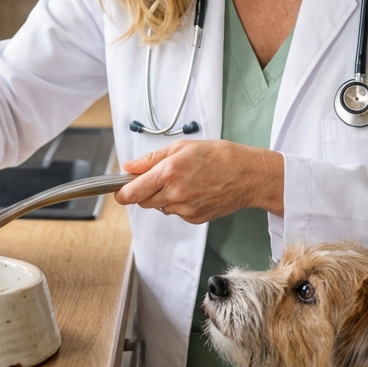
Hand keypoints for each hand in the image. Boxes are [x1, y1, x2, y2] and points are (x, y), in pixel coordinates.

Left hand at [116, 140, 283, 222]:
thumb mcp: (183, 147)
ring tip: (186, 181)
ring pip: (161, 207)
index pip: (132, 192)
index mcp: (169, 172)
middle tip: (161, 178)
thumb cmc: (220, 156)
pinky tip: (196, 191)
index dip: (121, 193)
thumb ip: (152, 159)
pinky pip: (177, 213)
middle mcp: (175, 193)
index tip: (119, 191)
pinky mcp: (195, 219)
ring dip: (165, 197)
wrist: (248, 175)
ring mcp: (185, 209)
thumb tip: (129, 167)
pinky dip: (180, 204)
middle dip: (146, 191)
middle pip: (144, 201)